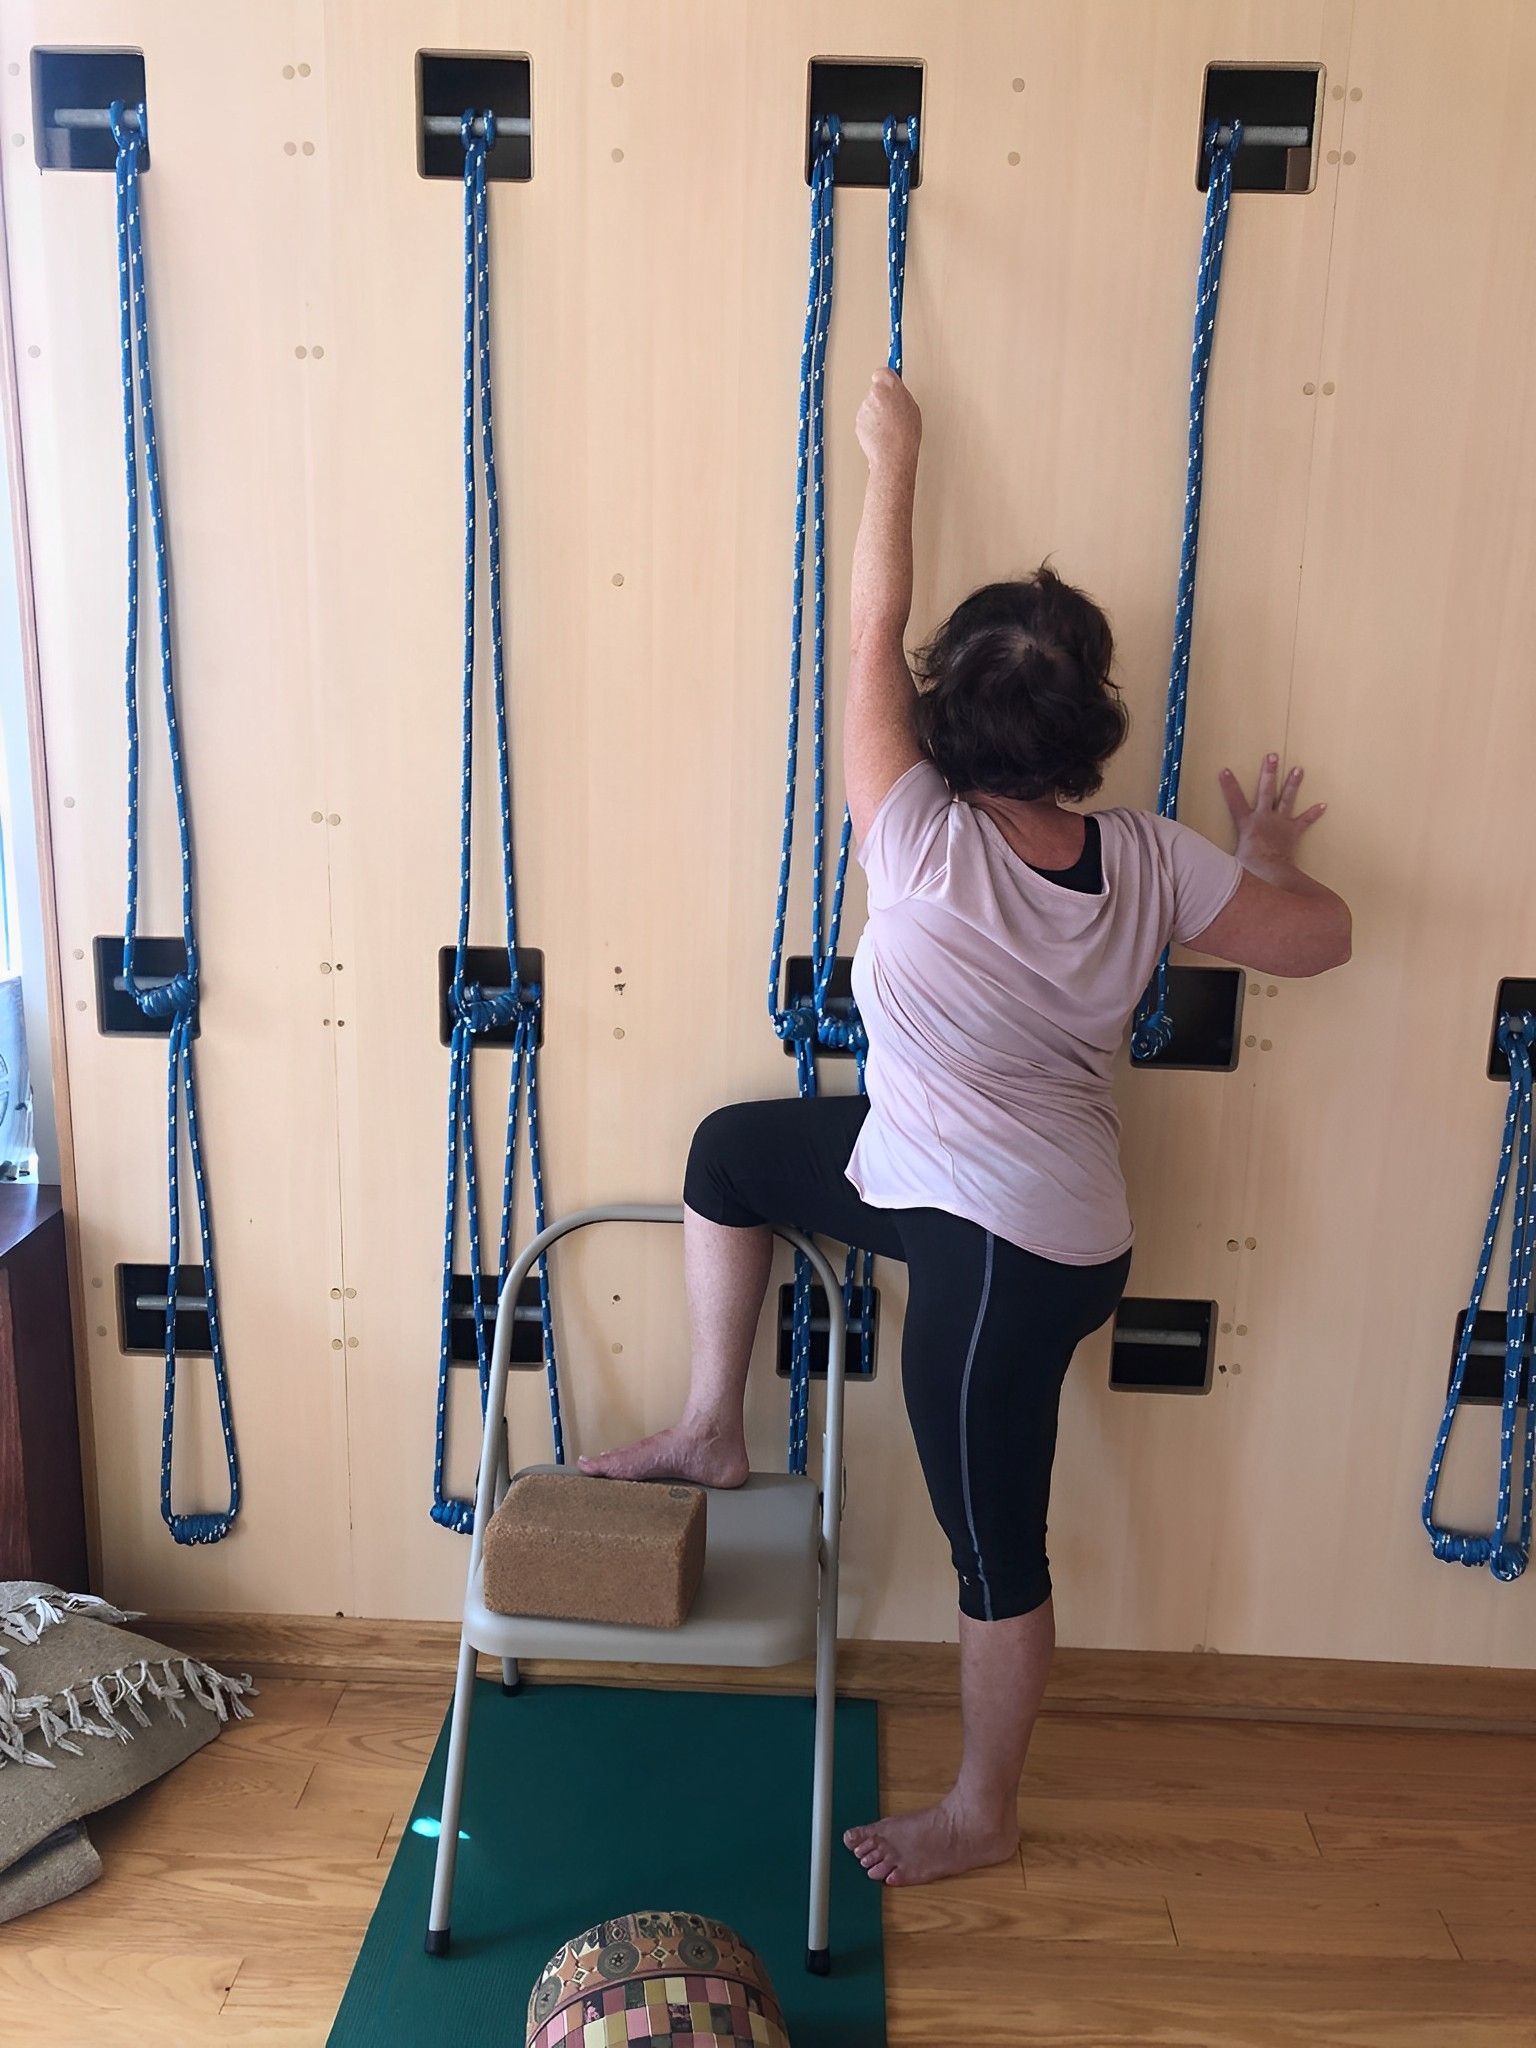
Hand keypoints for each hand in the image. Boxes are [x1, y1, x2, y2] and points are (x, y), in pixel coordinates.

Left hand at [856, 368, 920, 474]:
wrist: (893, 455)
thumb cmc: (905, 435)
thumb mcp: (913, 408)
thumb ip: (901, 396)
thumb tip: (897, 393)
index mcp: (891, 386)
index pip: (882, 372)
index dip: (884, 379)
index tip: (886, 382)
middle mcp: (875, 394)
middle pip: (875, 390)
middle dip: (881, 399)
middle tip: (892, 412)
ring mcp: (865, 408)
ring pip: (869, 406)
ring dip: (876, 414)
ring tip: (888, 427)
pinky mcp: (858, 421)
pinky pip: (865, 419)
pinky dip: (870, 425)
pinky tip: (881, 433)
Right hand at [1220, 754, 1326, 871]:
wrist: (1271, 873)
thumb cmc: (1248, 867)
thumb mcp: (1229, 857)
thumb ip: (1221, 851)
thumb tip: (1207, 855)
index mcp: (1247, 823)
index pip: (1234, 801)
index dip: (1229, 785)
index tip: (1225, 770)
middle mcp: (1264, 818)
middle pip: (1266, 791)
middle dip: (1269, 773)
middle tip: (1273, 756)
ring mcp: (1280, 824)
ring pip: (1286, 800)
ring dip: (1293, 784)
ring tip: (1299, 769)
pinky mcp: (1292, 832)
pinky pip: (1304, 822)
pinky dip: (1313, 814)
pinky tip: (1323, 805)